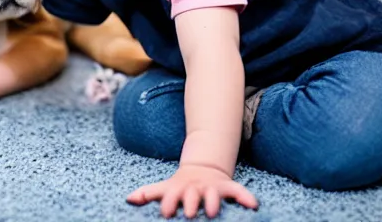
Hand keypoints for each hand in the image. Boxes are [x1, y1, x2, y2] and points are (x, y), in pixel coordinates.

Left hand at [126, 164, 257, 218]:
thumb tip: (128, 199)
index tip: (166, 213)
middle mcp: (195, 188)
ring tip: (212, 212)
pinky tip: (253, 205)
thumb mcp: (164, 188)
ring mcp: (211, 187)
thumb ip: (148, 193)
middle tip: (189, 213)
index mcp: (178, 188)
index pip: (171, 196)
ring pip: (213, 194)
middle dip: (190, 203)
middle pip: (192, 195)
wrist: (202, 168)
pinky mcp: (226, 187)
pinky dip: (245, 197)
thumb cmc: (179, 186)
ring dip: (213, 202)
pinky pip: (238, 191)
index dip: (168, 203)